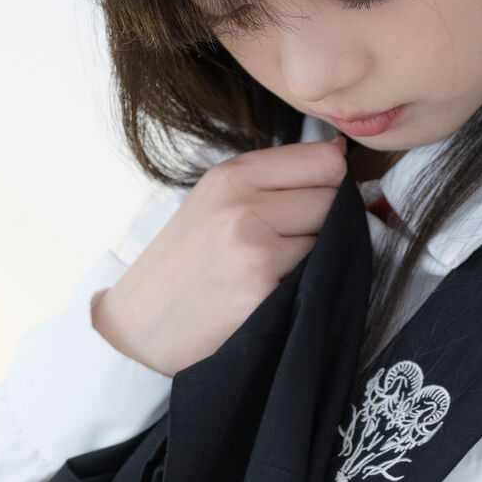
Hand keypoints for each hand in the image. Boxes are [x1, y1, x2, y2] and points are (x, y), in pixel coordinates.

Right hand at [92, 137, 348, 374]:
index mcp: (230, 176)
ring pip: (331, 239)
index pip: (323, 160)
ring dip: (318, 256)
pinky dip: (306, 285)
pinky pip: (318, 276)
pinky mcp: (264, 290)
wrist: (141, 324)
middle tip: (288, 244)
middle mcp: (242, 206)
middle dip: (326, 220)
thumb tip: (340, 158)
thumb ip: (272, 179)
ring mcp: (254, 250)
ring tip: (275, 270)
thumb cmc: (184, 263)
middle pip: (333, 199)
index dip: (332, 182)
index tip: (319, 199)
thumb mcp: (214, 202)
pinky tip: (273, 293)